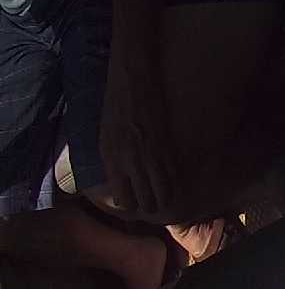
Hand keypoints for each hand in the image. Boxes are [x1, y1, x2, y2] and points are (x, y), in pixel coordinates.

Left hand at [98, 63, 181, 218]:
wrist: (133, 80)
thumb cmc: (115, 106)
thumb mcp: (104, 137)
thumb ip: (112, 162)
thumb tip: (119, 182)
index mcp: (112, 158)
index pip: (125, 199)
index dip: (130, 206)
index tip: (133, 204)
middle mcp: (132, 160)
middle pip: (148, 202)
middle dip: (151, 208)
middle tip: (152, 206)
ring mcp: (151, 154)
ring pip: (165, 193)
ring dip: (165, 200)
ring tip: (165, 200)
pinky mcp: (168, 145)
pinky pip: (175, 175)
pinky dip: (175, 184)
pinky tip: (175, 185)